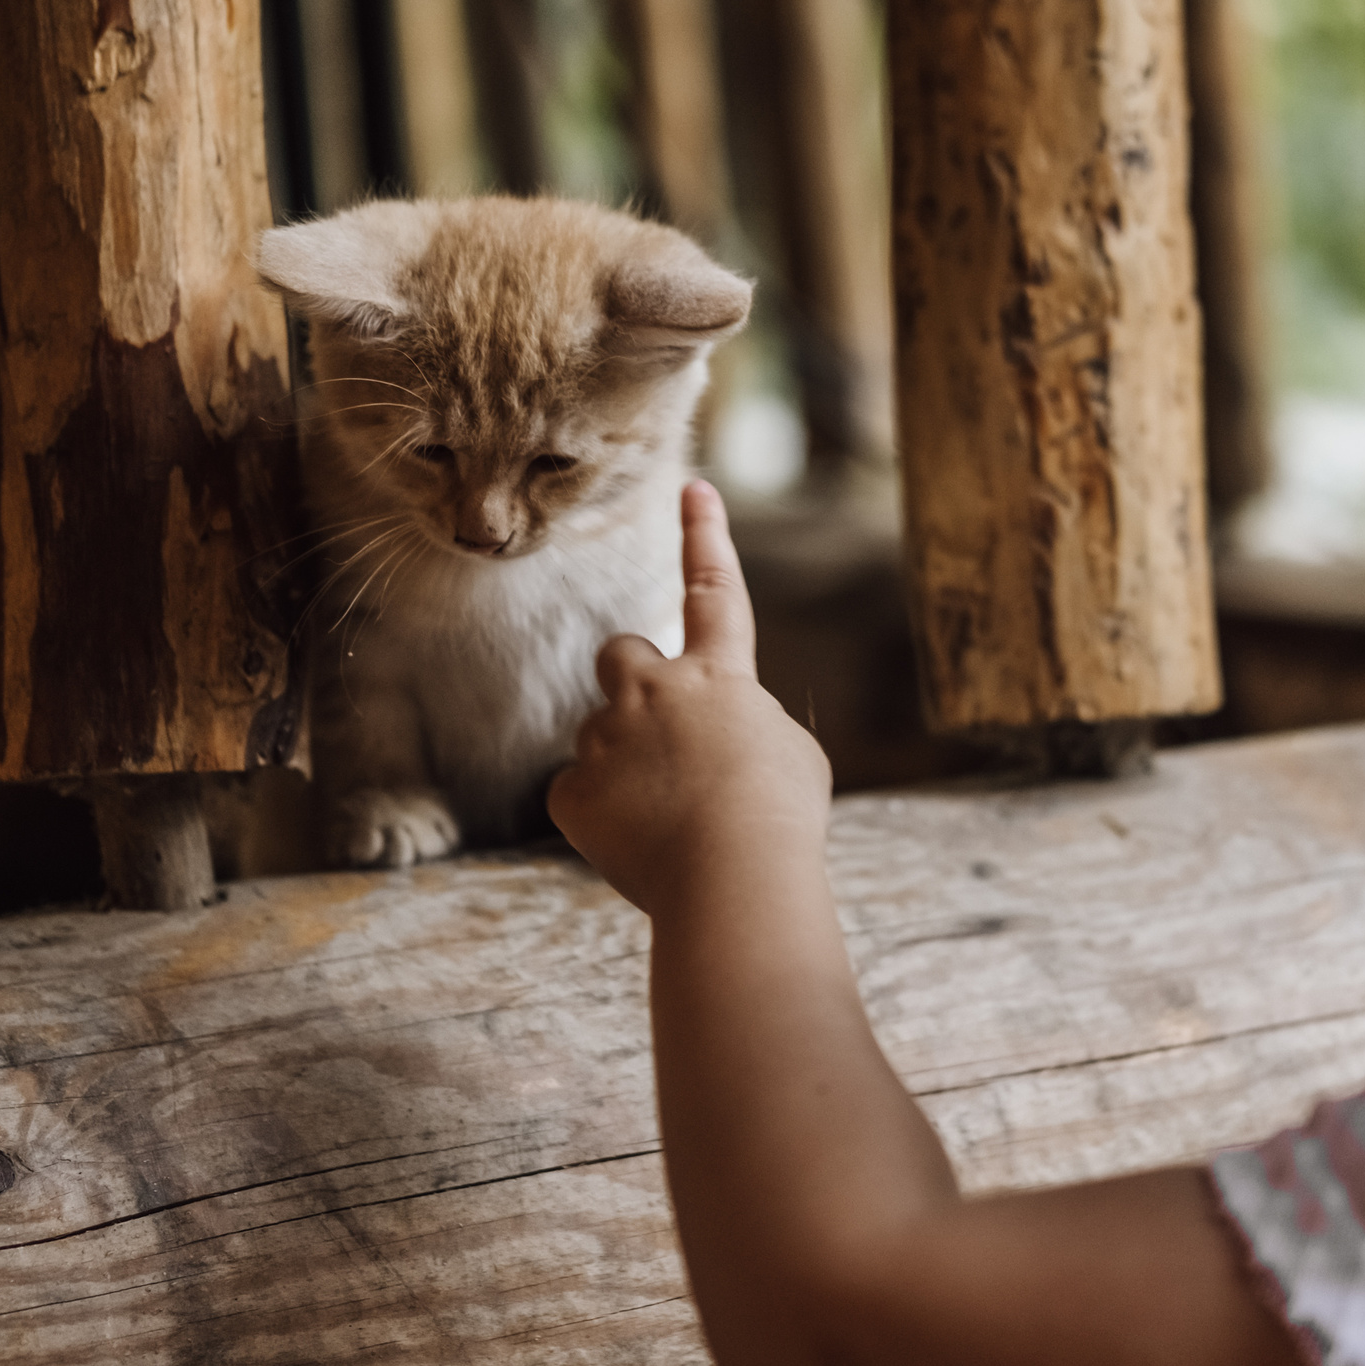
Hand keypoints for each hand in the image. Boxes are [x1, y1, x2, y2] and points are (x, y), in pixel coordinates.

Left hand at [549, 481, 830, 919]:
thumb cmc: (780, 822)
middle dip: (633, 681)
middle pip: (622, 654)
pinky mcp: (573, 791)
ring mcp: (607, 737)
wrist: (735, 879)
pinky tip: (639, 846)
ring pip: (600, 733)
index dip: (705, 536)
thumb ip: (746, 724)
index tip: (693, 486)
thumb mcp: (791, 758)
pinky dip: (603, 817)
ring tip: (671, 819)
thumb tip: (716, 734)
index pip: (714, 591)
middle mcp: (655, 689)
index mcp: (720, 675)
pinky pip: (578, 794)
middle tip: (660, 732)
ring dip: (626, 763)